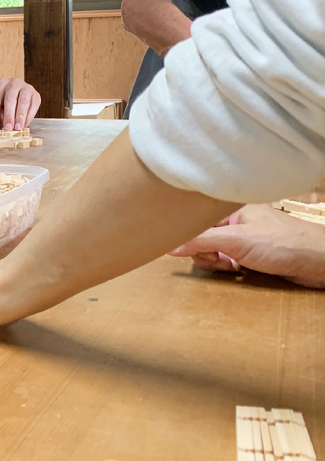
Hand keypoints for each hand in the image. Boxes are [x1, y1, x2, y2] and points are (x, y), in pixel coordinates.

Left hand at [0, 78, 40, 130]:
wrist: (16, 90)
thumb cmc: (4, 99)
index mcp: (0, 84)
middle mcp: (14, 83)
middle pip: (11, 98)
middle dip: (10, 115)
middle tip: (9, 127)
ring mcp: (27, 88)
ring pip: (24, 101)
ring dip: (21, 116)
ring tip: (18, 127)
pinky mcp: (36, 94)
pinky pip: (34, 105)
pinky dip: (29, 116)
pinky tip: (25, 124)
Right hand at [169, 205, 324, 288]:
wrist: (320, 262)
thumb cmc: (285, 244)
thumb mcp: (236, 242)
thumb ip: (200, 242)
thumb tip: (170, 246)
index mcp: (229, 209)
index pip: (195, 223)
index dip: (191, 240)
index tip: (195, 252)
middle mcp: (235, 221)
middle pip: (202, 239)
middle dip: (207, 255)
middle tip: (220, 262)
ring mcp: (244, 237)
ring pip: (215, 251)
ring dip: (219, 264)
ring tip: (233, 267)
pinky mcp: (252, 253)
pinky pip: (229, 260)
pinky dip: (230, 268)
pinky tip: (240, 271)